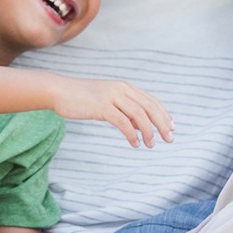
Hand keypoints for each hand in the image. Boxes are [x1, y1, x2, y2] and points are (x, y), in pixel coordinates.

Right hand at [50, 77, 173, 147]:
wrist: (60, 91)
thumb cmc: (83, 99)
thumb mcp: (107, 103)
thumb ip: (124, 112)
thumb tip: (141, 127)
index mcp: (125, 87)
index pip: (151, 100)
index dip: (164, 114)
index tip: (172, 128)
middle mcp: (121, 89)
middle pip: (150, 107)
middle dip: (162, 124)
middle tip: (170, 139)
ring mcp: (112, 96)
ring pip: (139, 115)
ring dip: (149, 131)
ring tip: (151, 145)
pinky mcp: (102, 106)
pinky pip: (123, 122)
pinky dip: (132, 135)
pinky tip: (135, 144)